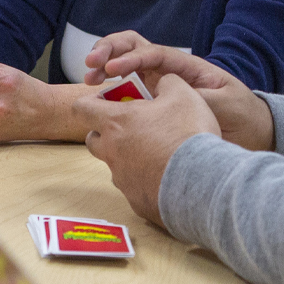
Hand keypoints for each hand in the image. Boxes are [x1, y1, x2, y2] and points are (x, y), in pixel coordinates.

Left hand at [78, 75, 218, 225]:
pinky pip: (133, 187)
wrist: (202, 181)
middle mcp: (112, 151)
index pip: (82, 108)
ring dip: (127, 157)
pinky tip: (167, 175)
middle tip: (132, 127)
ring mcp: (121, 178)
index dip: (90, 103)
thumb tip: (162, 82)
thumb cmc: (188, 133)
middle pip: (93, 140)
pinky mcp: (135, 201)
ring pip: (114, 164)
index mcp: (116, 122)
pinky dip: (144, 180)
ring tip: (155, 152)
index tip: (105, 102)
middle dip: (106, 132)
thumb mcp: (183, 94)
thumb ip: (167, 82)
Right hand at [84, 32, 272, 151]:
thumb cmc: (242, 113)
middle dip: (109, 51)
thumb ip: (197, 97)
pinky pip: (126, 94)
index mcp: (186, 66)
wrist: (252, 132)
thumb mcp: (224, 103)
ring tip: (89, 80)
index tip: (113, 70)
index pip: (153, 53)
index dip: (131, 58)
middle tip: (91, 66)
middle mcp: (169, 71)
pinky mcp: (152, 104)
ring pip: (124, 68)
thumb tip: (169, 97)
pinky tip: (98, 101)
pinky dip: (110, 93)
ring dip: (104, 67)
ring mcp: (159, 86)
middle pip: (133, 48)